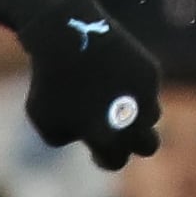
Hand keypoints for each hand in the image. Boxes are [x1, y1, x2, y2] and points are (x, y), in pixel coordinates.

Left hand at [22, 0, 162, 169]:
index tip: (97, 153)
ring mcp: (146, 95)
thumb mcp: (44, 118)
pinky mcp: (151, 71)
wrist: (66, 36)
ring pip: (152, 115)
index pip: (116, 160)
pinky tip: (113, 76)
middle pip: (148, 145)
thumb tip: (88, 138)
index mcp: (108, 137)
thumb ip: (66, 138)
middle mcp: (134, 119)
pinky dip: (132, 86)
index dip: (105, 158)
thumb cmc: (48, 81)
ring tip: (114, 102)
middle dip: (135, 142)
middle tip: (119, 135)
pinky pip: (146, 87)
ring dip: (136, 114)